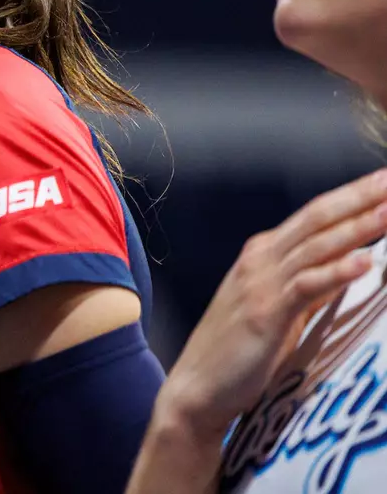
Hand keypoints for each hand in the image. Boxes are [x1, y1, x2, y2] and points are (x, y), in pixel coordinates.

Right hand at [159, 168, 386, 441]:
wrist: (198, 386)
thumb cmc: (239, 352)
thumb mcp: (278, 309)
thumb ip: (308, 284)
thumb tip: (348, 266)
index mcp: (263, 254)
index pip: (314, 216)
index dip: (350, 195)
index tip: (383, 180)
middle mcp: (260, 259)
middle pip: (317, 219)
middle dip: (358, 197)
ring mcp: (260, 284)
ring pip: (316, 246)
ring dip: (357, 227)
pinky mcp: (266, 313)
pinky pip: (306, 286)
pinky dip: (336, 272)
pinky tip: (365, 262)